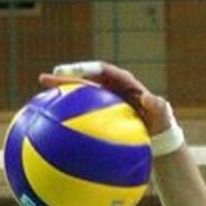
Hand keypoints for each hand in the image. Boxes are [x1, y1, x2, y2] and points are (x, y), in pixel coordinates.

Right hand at [39, 61, 171, 134]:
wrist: (159, 137)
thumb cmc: (162, 125)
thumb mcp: (163, 116)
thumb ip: (159, 106)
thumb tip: (149, 98)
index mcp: (125, 83)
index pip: (103, 70)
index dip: (87, 68)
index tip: (72, 72)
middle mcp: (112, 87)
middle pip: (86, 78)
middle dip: (67, 76)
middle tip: (48, 78)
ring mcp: (105, 99)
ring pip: (81, 91)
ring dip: (62, 90)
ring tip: (42, 89)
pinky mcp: (100, 112)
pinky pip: (82, 108)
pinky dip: (69, 110)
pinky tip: (52, 116)